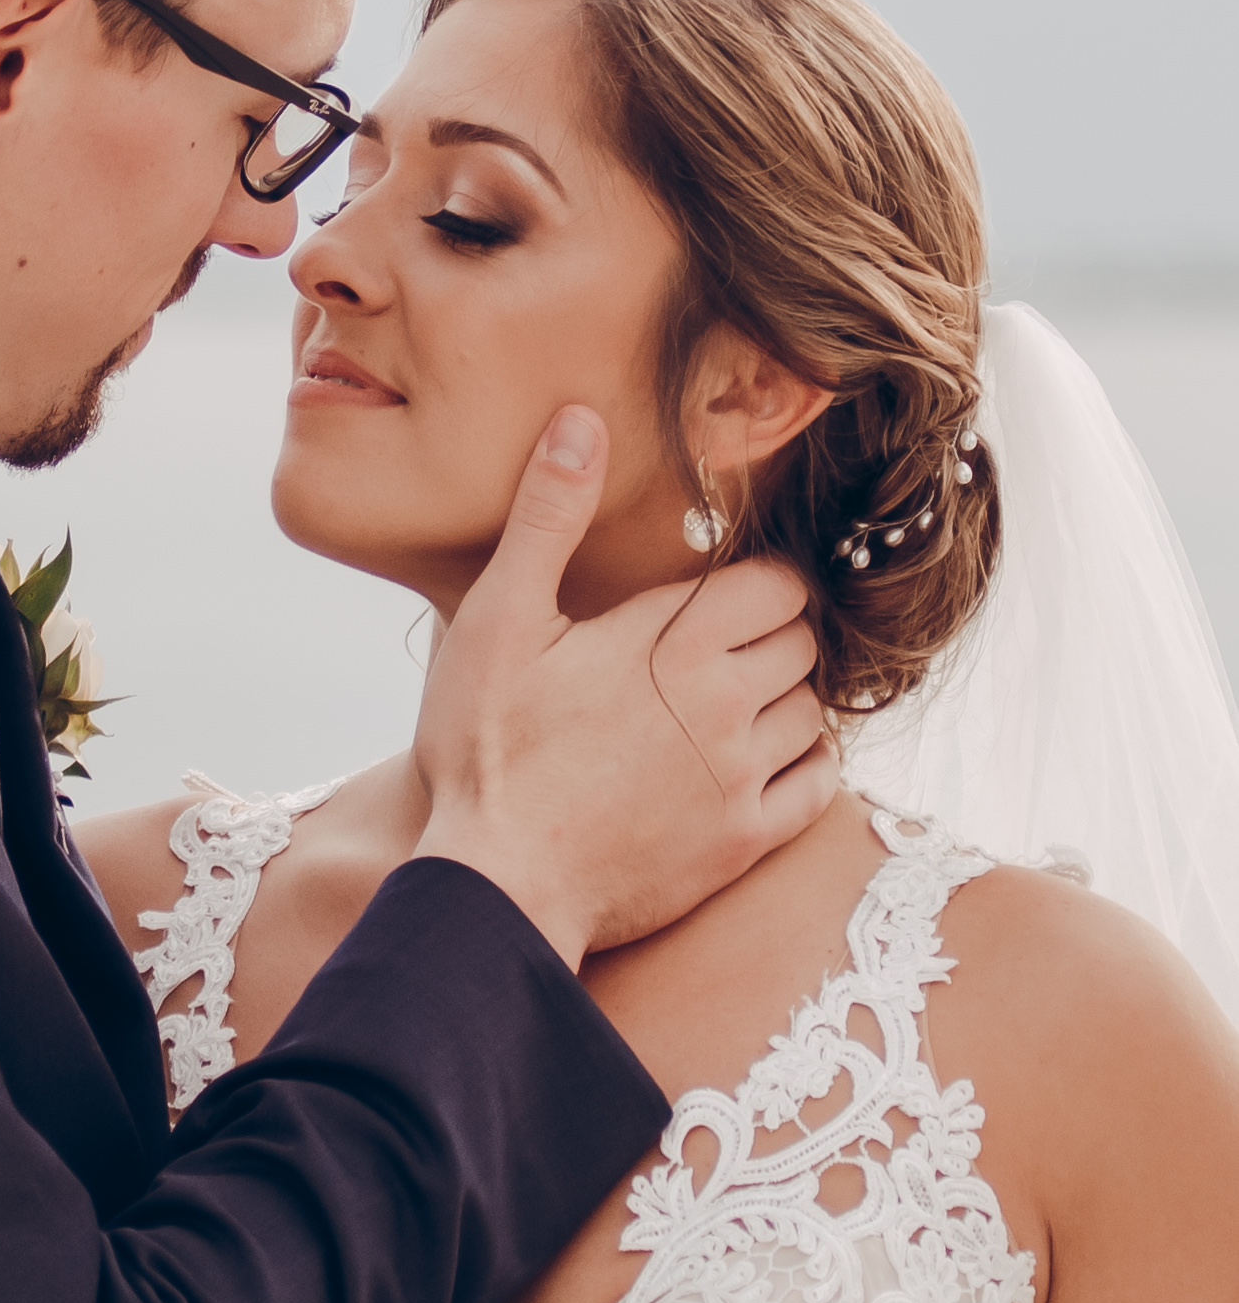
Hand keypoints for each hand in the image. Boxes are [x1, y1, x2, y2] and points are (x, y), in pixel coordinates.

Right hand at [414, 405, 837, 966]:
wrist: (497, 883)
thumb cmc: (486, 750)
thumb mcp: (500, 618)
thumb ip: (549, 515)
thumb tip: (581, 419)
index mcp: (678, 637)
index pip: (777, 583)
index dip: (752, 585)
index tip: (715, 601)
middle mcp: (729, 700)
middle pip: (801, 644)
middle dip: (768, 639)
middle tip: (715, 654)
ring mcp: (743, 776)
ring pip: (811, 713)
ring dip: (783, 704)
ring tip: (727, 711)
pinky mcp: (743, 843)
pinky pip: (816, 788)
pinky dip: (801, 769)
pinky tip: (754, 768)